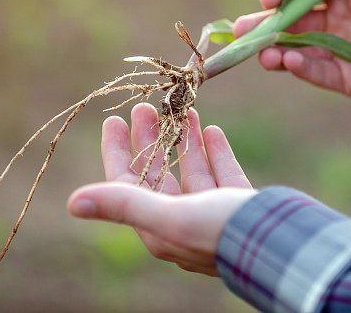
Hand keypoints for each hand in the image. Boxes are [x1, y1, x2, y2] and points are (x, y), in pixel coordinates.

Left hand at [67, 104, 254, 275]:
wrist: (279, 244)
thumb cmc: (219, 232)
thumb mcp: (168, 217)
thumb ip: (124, 205)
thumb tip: (72, 203)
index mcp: (159, 227)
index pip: (127, 185)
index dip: (117, 152)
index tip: (113, 120)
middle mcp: (181, 221)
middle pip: (158, 174)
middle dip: (151, 139)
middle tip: (147, 106)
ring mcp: (212, 213)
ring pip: (192, 170)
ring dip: (184, 139)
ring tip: (182, 109)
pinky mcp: (239, 205)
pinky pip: (223, 174)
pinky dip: (214, 151)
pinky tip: (211, 131)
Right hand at [234, 0, 350, 112]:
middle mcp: (345, 20)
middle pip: (296, 21)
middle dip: (267, 25)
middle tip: (240, 31)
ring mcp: (347, 52)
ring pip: (302, 49)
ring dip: (278, 49)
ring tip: (261, 54)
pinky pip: (320, 74)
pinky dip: (302, 68)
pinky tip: (289, 63)